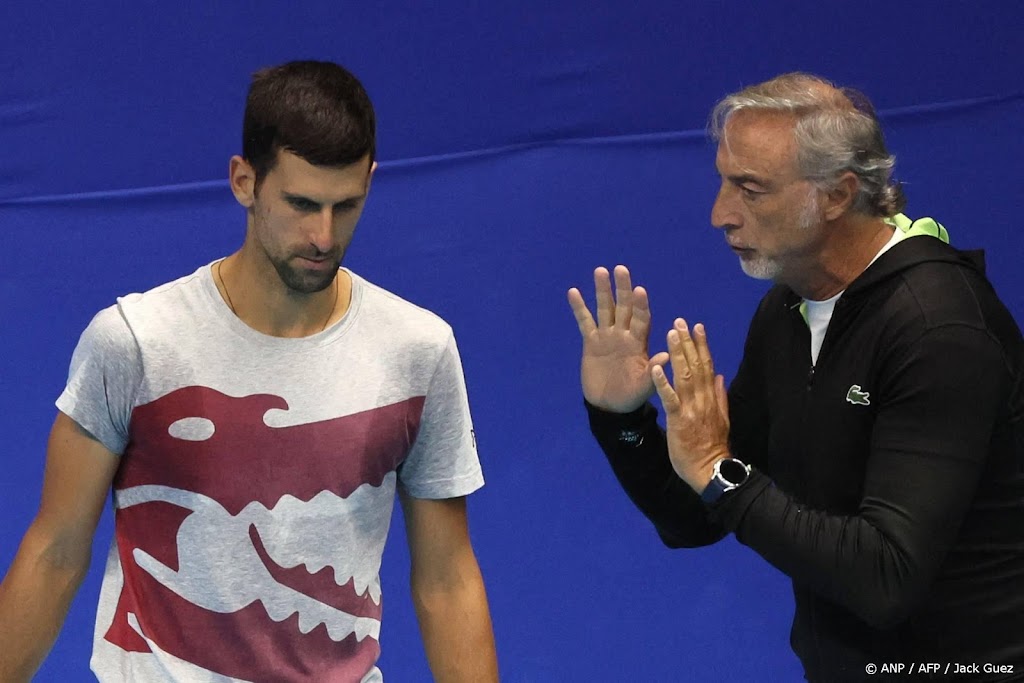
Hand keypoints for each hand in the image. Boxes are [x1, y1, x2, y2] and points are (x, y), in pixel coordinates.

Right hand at [567, 265, 668, 412]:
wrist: (610, 405)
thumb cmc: (632, 395)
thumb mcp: (645, 386)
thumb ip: (653, 371)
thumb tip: (666, 356)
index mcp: (639, 343)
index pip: (641, 319)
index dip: (640, 306)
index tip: (640, 290)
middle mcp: (623, 334)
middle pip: (624, 307)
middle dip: (623, 288)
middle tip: (621, 269)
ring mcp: (607, 336)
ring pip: (605, 309)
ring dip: (603, 291)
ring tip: (600, 271)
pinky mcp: (591, 342)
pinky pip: (585, 322)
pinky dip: (579, 307)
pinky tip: (574, 292)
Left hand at [651, 319, 730, 491]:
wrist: (710, 470)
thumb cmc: (712, 446)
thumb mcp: (722, 419)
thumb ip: (720, 396)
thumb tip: (721, 376)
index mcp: (711, 398)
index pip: (707, 366)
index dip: (702, 345)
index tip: (697, 326)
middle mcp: (703, 399)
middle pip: (696, 365)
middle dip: (688, 342)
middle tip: (680, 322)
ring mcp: (691, 408)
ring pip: (684, 376)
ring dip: (677, 354)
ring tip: (671, 334)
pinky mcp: (679, 420)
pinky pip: (670, 398)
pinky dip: (663, 382)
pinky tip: (656, 367)